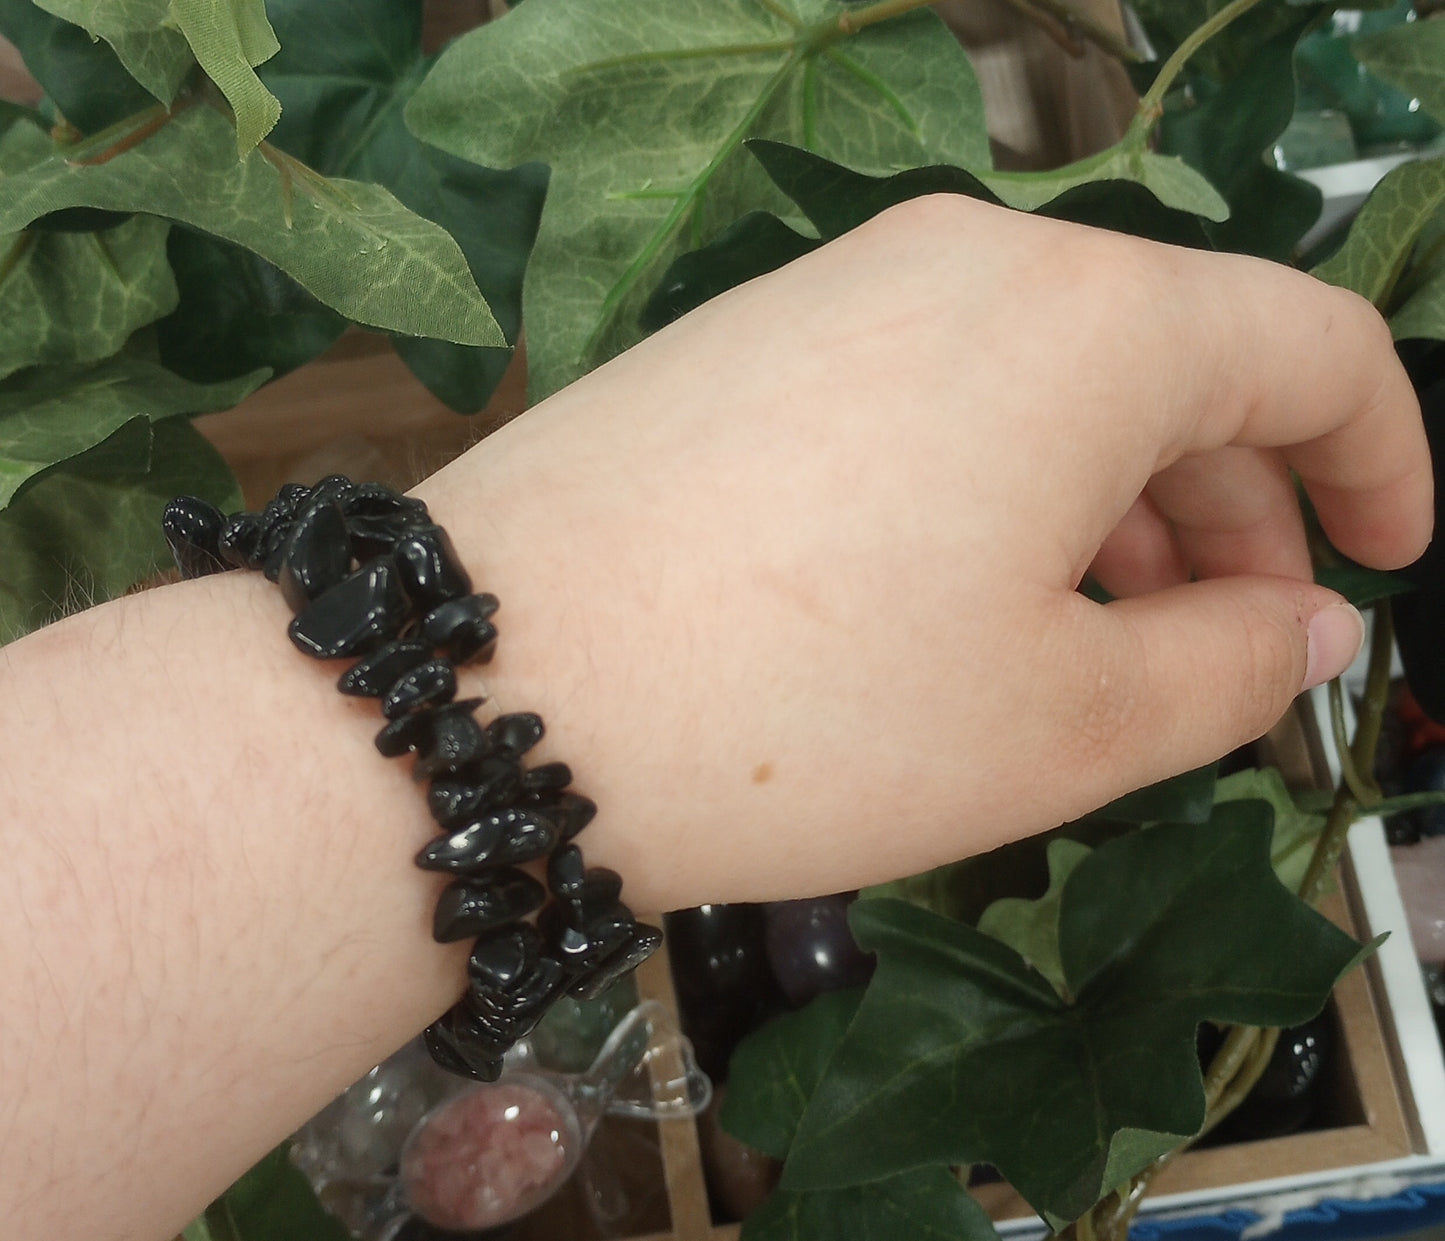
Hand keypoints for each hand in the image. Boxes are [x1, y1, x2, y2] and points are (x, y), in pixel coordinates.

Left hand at [419, 194, 1431, 905]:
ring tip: (1089, 651)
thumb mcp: (1066, 724)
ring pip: (1041, 385)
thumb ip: (1230, 665)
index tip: (1385, 563)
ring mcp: (838, 288)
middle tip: (1225, 654)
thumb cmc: (812, 715)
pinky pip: (927, 395)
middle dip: (1232, 511)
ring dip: (1108, 510)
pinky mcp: (746, 342)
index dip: (1383, 459)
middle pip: (1170, 364)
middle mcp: (964, 262)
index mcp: (1086, 322)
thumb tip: (1299, 624)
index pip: (1311, 344)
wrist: (501, 686)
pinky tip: (951, 601)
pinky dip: (991, 489)